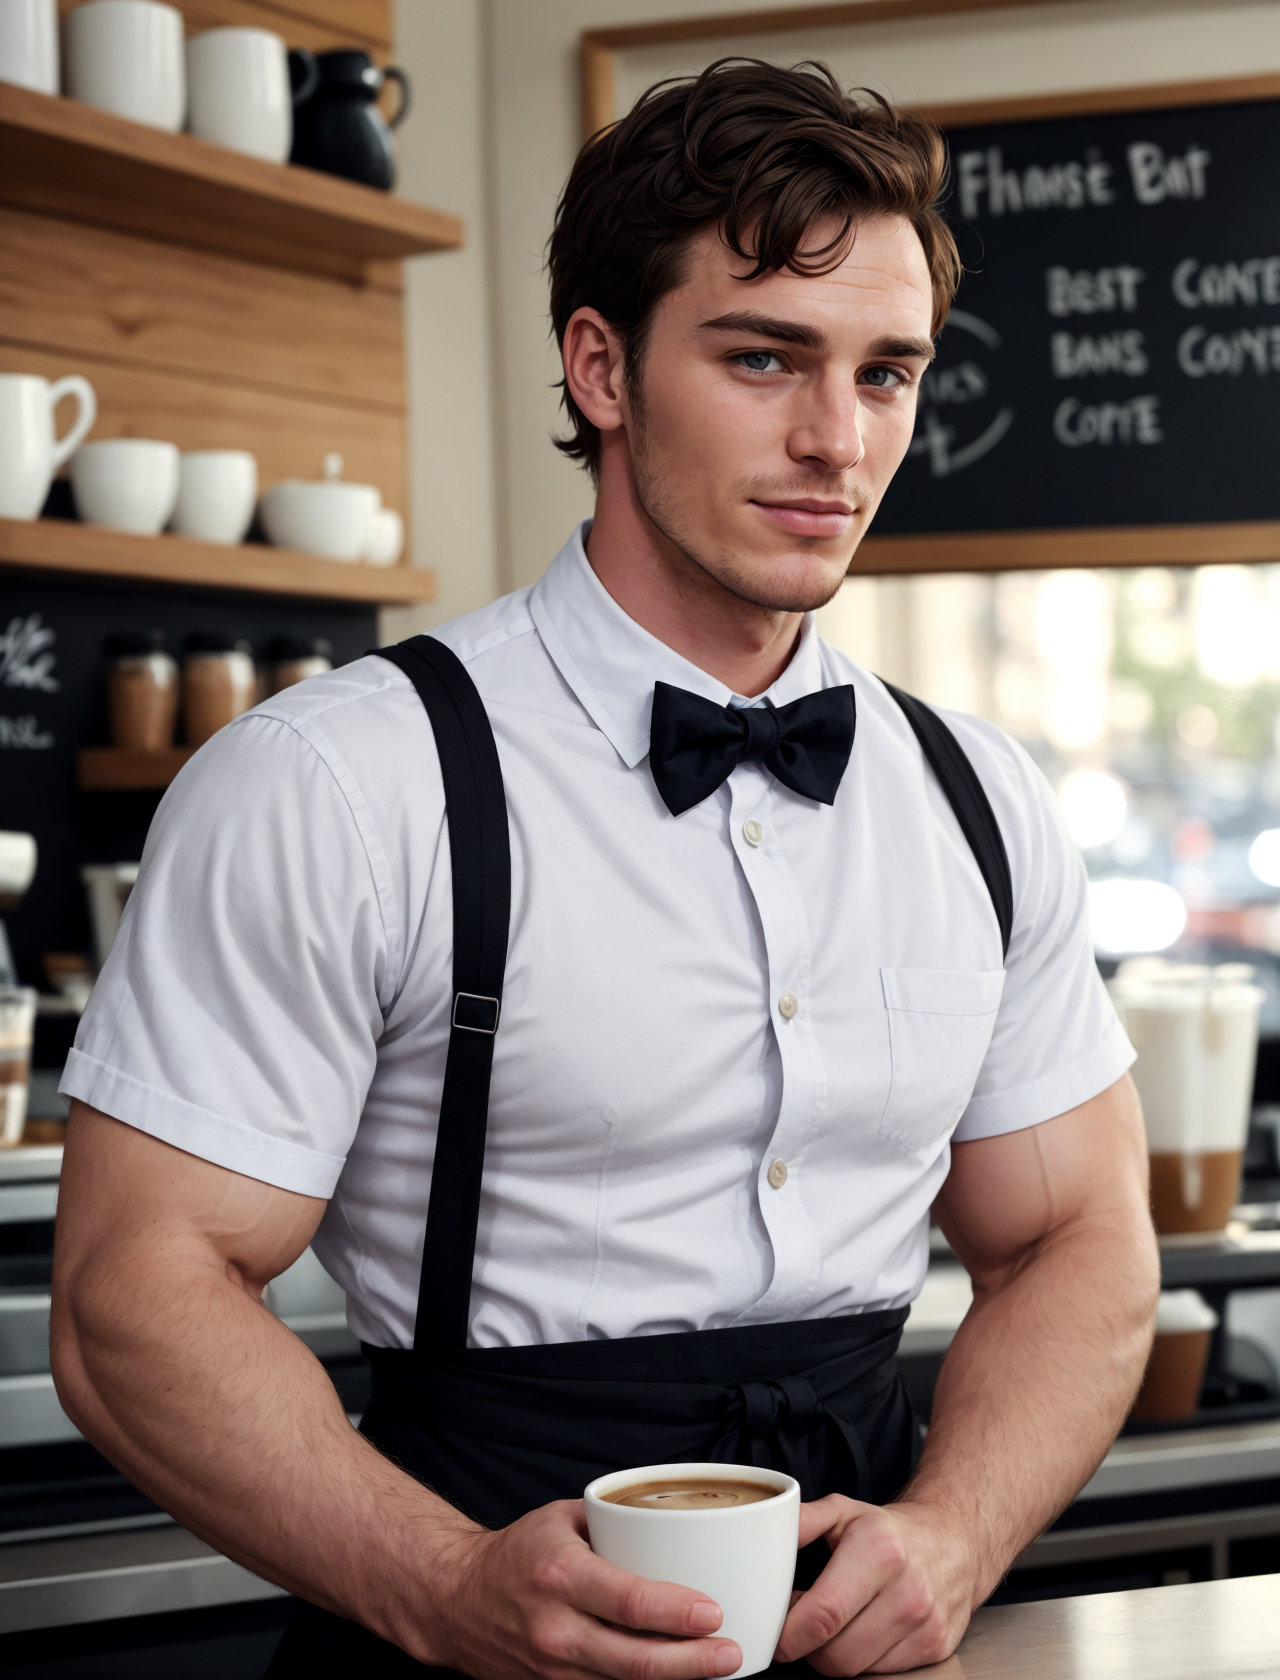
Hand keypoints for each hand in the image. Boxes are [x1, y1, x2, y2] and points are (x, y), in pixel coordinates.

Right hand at [413, 1497, 742, 1679]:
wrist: (455, 1601)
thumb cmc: (517, 1553)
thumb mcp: (562, 1520)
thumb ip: (617, 1525)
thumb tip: (681, 1524)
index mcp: (560, 1575)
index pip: (627, 1601)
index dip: (675, 1612)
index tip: (714, 1611)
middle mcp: (555, 1628)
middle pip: (634, 1660)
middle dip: (691, 1662)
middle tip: (732, 1653)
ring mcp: (552, 1670)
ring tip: (715, 1668)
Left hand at [774, 1497, 977, 1674]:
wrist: (953, 1541)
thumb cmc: (889, 1530)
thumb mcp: (843, 1512)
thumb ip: (801, 1521)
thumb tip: (764, 1530)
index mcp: (878, 1551)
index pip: (823, 1615)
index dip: (789, 1634)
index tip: (773, 1633)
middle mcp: (907, 1590)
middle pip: (836, 1655)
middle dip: (808, 1648)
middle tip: (803, 1625)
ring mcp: (925, 1624)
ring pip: (856, 1670)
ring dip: (835, 1654)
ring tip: (834, 1624)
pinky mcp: (936, 1647)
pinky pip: (881, 1674)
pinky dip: (863, 1660)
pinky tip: (861, 1632)